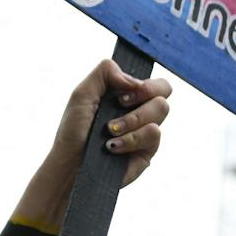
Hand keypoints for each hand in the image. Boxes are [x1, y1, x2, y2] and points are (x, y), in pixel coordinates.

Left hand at [49, 59, 171, 186]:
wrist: (70, 163)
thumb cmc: (74, 130)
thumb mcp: (82, 94)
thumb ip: (105, 72)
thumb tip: (135, 81)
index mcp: (126, 95)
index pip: (151, 79)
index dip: (144, 82)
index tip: (121, 96)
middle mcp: (140, 110)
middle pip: (164, 89)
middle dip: (144, 93)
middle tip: (120, 104)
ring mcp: (145, 130)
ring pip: (161, 109)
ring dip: (131, 118)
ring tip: (110, 131)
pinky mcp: (147, 150)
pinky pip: (154, 133)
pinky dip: (131, 138)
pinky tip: (113, 147)